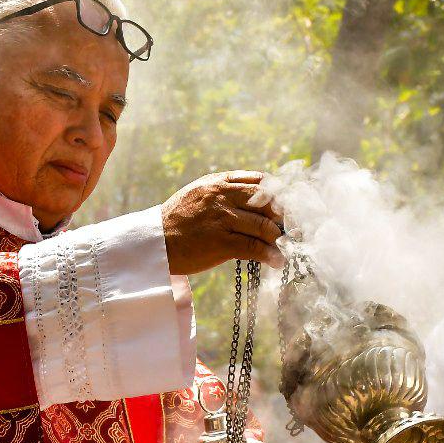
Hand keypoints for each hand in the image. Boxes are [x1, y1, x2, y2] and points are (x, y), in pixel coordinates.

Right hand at [160, 170, 282, 274]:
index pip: (261, 181)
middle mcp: (223, 197)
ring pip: (264, 226)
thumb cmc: (178, 220)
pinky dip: (270, 255)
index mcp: (219, 183)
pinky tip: (276, 261)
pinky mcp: (221, 243)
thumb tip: (257, 195)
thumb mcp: (199, 192)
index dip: (278, 194)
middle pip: (268, 202)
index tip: (283, 207)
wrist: (155, 241)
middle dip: (282, 216)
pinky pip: (255, 247)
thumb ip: (224, 189)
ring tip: (281, 247)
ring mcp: (223, 219)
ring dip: (278, 238)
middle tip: (288, 229)